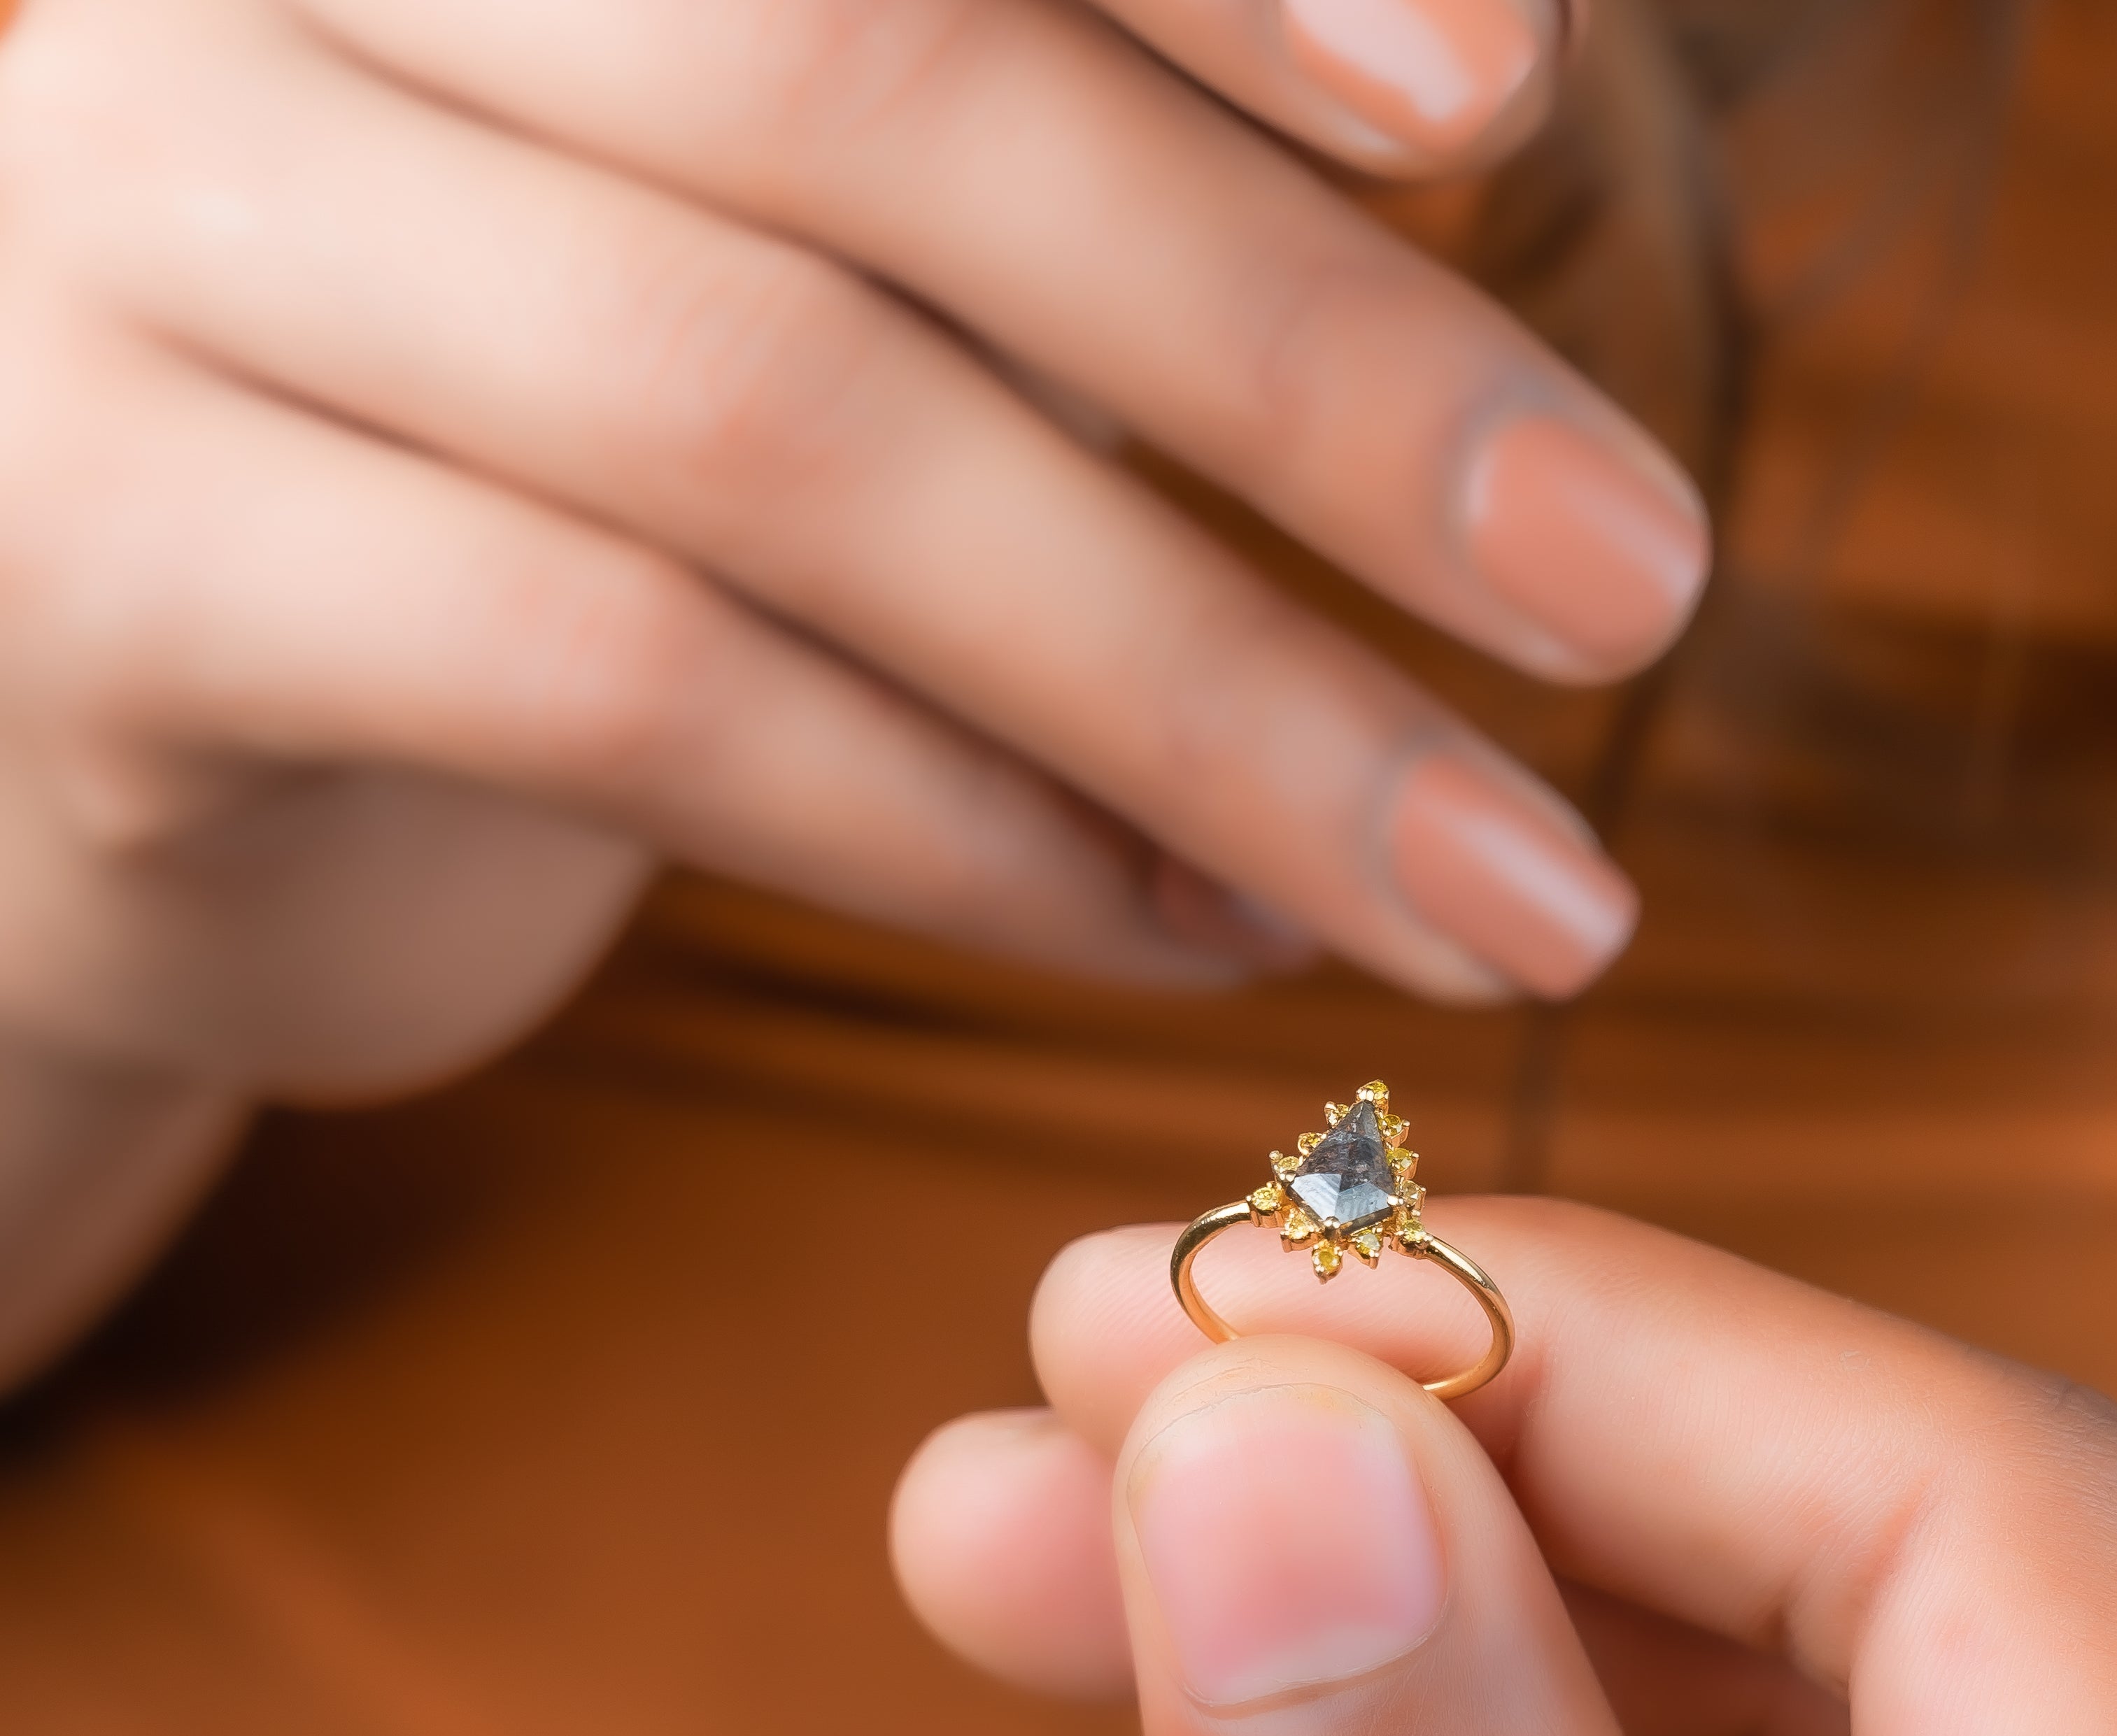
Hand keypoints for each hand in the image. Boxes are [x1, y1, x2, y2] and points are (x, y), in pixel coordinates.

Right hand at [0, 0, 1696, 1099]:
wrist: (101, 701)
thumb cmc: (520, 439)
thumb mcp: (765, 222)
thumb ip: (1020, 136)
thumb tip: (1483, 99)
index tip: (1516, 98)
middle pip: (858, 76)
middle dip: (1301, 361)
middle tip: (1630, 582)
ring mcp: (138, 243)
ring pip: (773, 423)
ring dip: (1205, 685)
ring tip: (1486, 874)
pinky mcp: (123, 580)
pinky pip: (633, 692)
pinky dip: (974, 837)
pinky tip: (1193, 935)